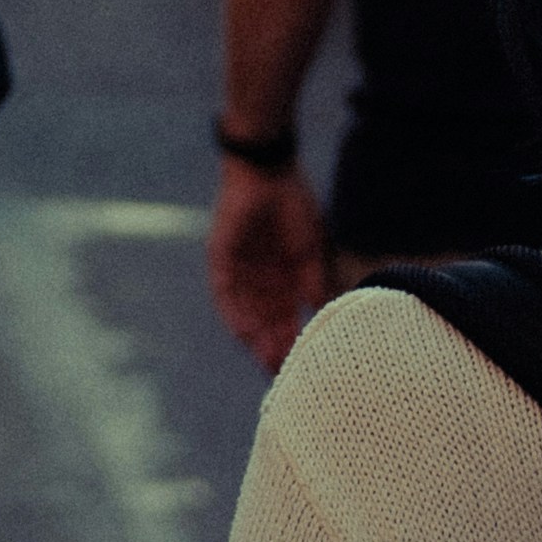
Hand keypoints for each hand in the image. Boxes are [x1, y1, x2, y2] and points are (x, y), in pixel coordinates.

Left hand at [209, 156, 332, 368]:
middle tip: (281, 371)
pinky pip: (224, 292)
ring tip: (265, 358)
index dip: (292, 342)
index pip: (285, 320)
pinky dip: (233, 313)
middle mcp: (259, 281)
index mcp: (282, 280)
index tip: (301, 365)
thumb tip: (320, 316)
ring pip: (244, 313)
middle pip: (264, 323)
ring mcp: (239, 270)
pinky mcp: (220, 258)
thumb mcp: (310, 250)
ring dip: (254, 337)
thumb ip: (313, 283)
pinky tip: (244, 332)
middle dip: (272, 347)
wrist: (269, 171)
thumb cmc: (294, 205)